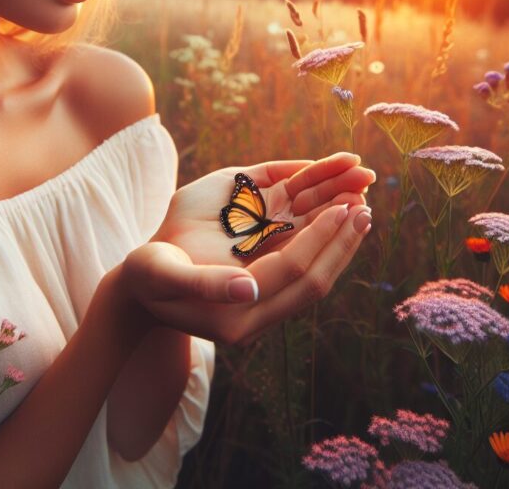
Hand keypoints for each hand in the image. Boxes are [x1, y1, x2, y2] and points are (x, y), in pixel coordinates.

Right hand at [118, 153, 375, 343]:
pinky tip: (332, 197)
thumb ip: (202, 284)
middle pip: (314, 270)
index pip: (294, 273)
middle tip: (366, 207)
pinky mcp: (260, 265)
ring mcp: (264, 282)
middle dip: (341, 238)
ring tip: (362, 196)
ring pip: (310, 256)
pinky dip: (317, 221)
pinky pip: (297, 244)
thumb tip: (246, 290)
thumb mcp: (163, 275)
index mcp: (240, 313)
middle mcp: (260, 300)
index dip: (319, 241)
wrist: (142, 285)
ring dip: (336, 228)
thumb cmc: (148, 277)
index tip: (343, 211)